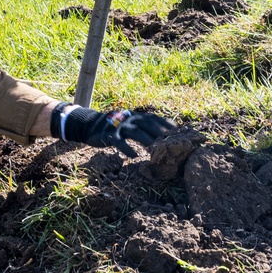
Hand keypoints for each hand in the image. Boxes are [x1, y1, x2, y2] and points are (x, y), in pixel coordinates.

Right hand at [50, 103, 175, 156]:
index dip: (166, 125)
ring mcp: (120, 126)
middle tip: (171, 143)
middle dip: (160, 132)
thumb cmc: (117, 127)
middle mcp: (130, 119)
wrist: (92, 125)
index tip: (179, 133)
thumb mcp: (131, 124)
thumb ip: (144, 128)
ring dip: (147, 140)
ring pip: (136, 132)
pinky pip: (119, 142)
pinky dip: (127, 148)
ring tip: (155, 150)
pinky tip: (134, 156)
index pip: (155, 119)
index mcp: (137, 116)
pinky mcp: (110, 135)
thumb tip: (162, 137)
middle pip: (148, 124)